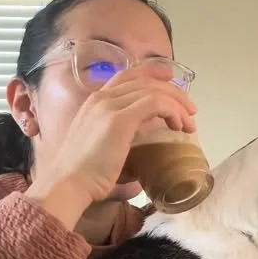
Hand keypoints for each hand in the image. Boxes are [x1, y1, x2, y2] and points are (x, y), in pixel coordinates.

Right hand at [26, 64, 196, 219]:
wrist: (68, 184)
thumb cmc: (82, 176)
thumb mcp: (100, 148)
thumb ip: (117, 140)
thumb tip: (138, 154)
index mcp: (94, 102)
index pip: (127, 76)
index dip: (152, 74)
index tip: (170, 81)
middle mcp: (101, 98)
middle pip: (144, 80)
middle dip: (172, 91)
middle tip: (189, 109)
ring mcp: (110, 106)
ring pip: (154, 91)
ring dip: (177, 104)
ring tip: (189, 123)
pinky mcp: (120, 120)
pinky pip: (156, 104)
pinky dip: (173, 112)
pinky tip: (179, 127)